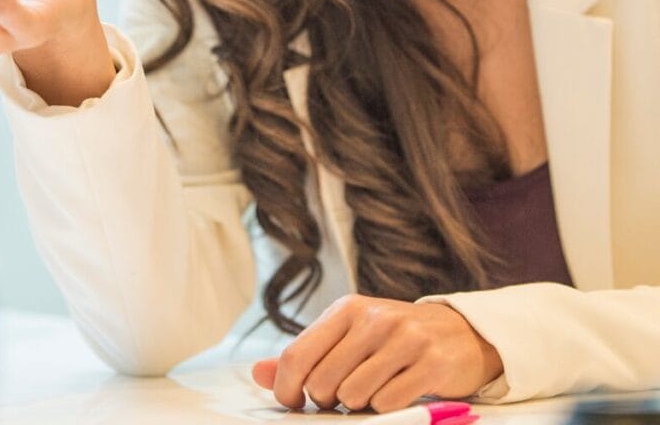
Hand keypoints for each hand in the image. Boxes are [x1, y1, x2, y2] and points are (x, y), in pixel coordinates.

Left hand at [250, 295, 502, 411]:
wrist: (462, 332)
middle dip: (328, 401)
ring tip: (373, 392)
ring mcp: (404, 339)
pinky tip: (397, 395)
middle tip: (345, 397)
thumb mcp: (349, 336)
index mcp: (346, 310)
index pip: (297, 355)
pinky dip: (388, 409)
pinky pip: (389, 403)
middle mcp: (372, 319)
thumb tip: (257, 373)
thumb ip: (305, 355)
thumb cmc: (394, 339)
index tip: (295, 404)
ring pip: (354, 395)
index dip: (287, 390)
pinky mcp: (431, 364)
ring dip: (360, 406)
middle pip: (323, 382)